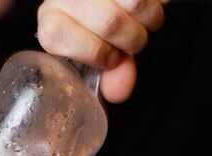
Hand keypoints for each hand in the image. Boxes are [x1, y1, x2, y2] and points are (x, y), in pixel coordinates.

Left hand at [37, 0, 163, 102]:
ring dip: (150, 20)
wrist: (110, 3)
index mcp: (52, 19)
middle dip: (131, 41)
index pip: (56, 35)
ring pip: (136, 2)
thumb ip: (112, 73)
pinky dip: (159, 4)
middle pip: (108, 22)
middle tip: (131, 41)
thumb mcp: (102, 53)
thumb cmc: (103, 29)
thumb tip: (120, 91)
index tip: (110, 58)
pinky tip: (151, 4)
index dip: (93, 52)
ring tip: (141, 20)